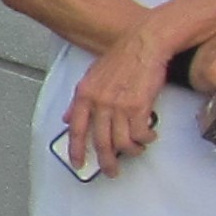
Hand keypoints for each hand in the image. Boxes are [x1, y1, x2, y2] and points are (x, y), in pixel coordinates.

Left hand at [64, 26, 168, 175]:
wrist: (144, 44)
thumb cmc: (121, 57)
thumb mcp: (91, 76)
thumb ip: (78, 100)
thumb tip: (66, 118)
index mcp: (84, 95)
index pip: (75, 129)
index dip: (75, 150)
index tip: (77, 164)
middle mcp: (99, 103)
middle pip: (99, 142)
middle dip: (106, 161)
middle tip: (111, 171)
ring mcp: (118, 106)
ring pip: (121, 142)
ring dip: (130, 151)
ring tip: (135, 151)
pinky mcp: (138, 107)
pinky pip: (140, 134)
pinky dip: (146, 139)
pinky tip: (149, 136)